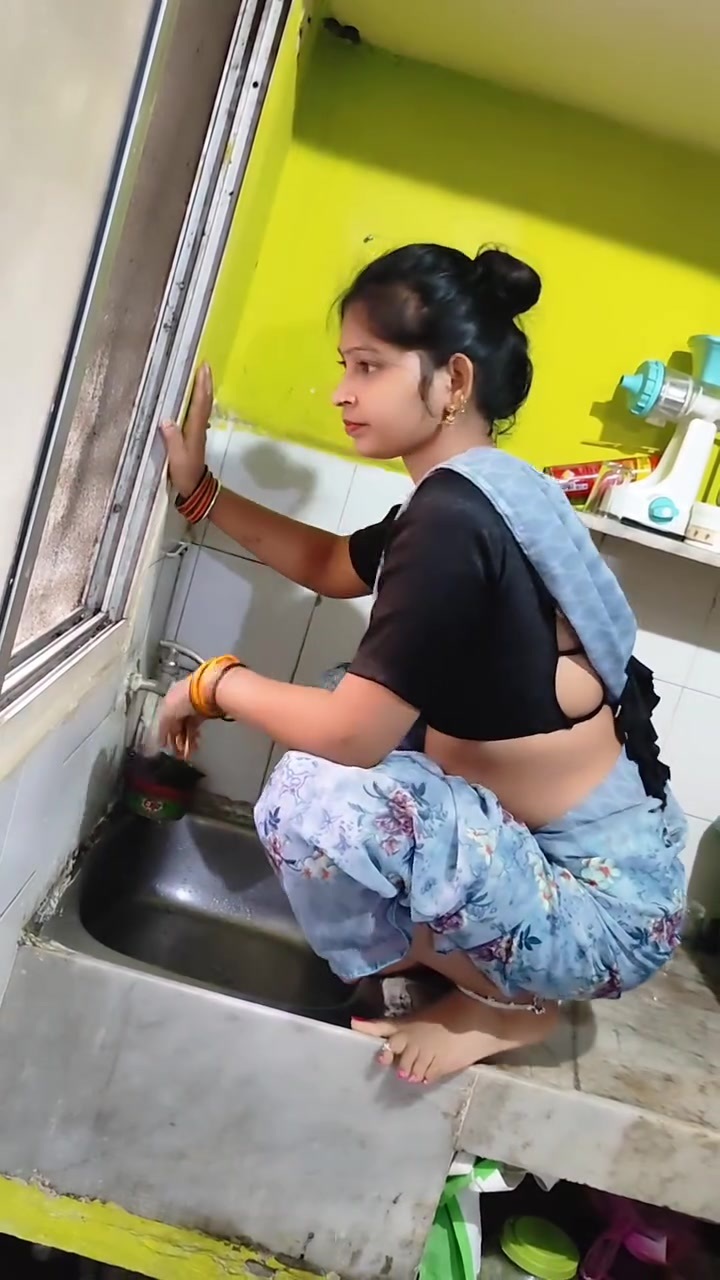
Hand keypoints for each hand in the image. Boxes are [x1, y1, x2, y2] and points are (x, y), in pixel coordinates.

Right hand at [157, 677, 203, 759]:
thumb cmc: (182, 699)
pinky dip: (193, 739)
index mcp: (167, 701)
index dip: (165, 735)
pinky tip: (194, 747)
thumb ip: (162, 728)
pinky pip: (195, 728)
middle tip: (178, 755)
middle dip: (176, 741)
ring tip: (187, 755)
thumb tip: (161, 741)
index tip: (165, 747)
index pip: (164, 721)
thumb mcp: (166, 714)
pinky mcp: (204, 714)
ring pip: (186, 729)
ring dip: (186, 743)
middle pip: (176, 726)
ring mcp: (192, 709)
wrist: (206, 691)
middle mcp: (179, 704)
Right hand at [159, 364, 213, 498]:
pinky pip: (199, 413)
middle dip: (205, 383)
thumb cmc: (185, 473)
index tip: (204, 369)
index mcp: (194, 430)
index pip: (199, 404)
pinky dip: (199, 401)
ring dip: (204, 390)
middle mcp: (199, 427)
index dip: (202, 386)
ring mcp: (198, 431)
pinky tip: (195, 397)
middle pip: (204, 401)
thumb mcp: (176, 457)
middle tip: (205, 365)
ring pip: (203, 406)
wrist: (195, 488)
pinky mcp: (195, 436)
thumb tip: (166, 420)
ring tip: (202, 375)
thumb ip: (172, 439)